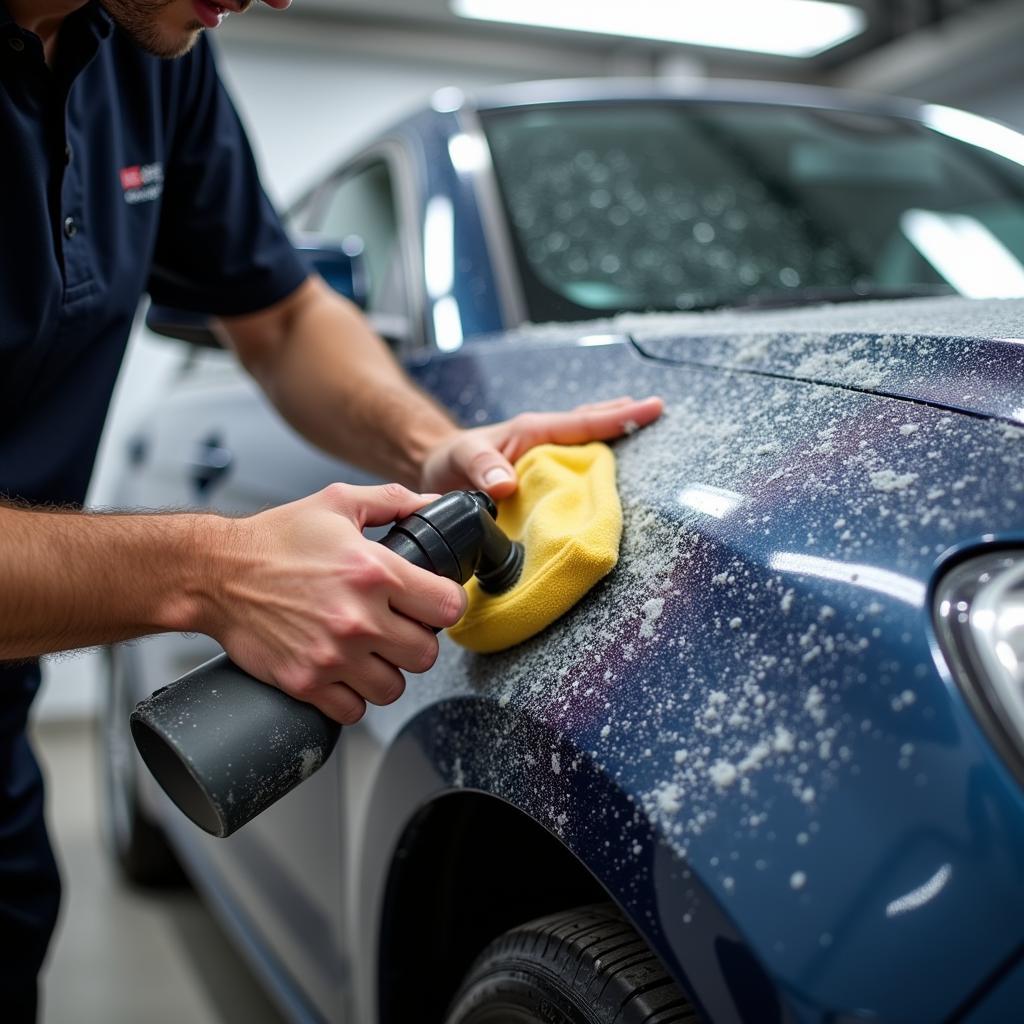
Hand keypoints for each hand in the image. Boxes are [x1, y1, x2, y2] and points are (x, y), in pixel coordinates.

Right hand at [207, 483, 467, 723]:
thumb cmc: (275, 539)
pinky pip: (355, 710)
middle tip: (397, 628)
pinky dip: (352, 696)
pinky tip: (343, 671)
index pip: (447, 606)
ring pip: (394, 687)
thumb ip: (394, 501)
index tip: (431, 602)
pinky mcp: (306, 682)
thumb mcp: (338, 503)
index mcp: (374, 571)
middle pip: (427, 653)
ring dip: (387, 671)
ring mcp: (332, 655)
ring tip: (370, 651)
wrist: (215, 572)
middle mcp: (358, 618)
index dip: (444, 603)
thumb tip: (435, 505)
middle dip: (417, 640)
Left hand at [420, 395, 662, 498]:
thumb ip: (483, 469)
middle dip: (624, 416)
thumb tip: (507, 486)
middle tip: (659, 409)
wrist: (436, 469)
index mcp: (533, 431)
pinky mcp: (541, 472)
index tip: (650, 408)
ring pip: (587, 441)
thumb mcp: (461, 461)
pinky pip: (575, 464)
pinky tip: (610, 468)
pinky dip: (596, 461)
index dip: (617, 417)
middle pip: (591, 424)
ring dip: (613, 435)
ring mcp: (544, 455)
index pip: (582, 423)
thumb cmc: (450, 461)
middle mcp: (544, 439)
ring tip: (644, 427)